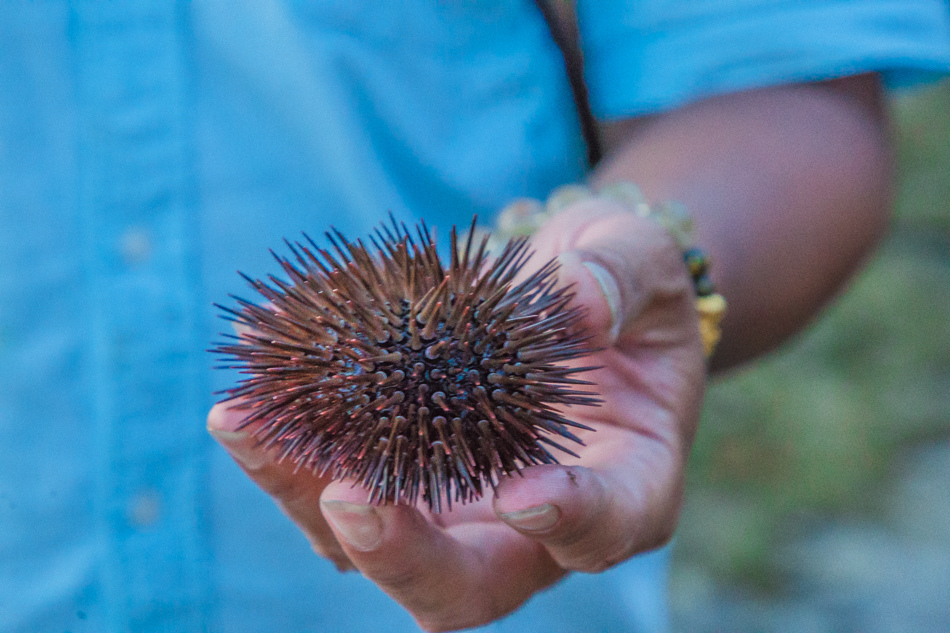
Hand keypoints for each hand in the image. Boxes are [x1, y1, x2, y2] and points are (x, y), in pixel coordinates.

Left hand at [207, 197, 706, 631]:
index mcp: (623, 485)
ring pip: (375, 547)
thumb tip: (580, 302)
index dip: (566, 523)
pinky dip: (284, 449)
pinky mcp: (400, 479)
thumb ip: (622, 276)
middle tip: (350, 498)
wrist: (561, 293)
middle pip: (469, 584)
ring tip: (244, 423)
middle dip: (404, 557)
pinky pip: (333, 484)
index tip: (522, 494)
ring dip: (305, 499)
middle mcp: (532, 524)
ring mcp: (456, 509)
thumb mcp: (641, 259)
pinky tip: (244, 396)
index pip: (603, 528)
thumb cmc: (621, 285)